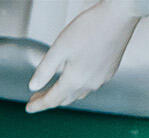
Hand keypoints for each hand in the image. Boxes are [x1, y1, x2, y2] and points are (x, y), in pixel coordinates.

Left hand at [26, 0, 148, 113]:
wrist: (119, 17)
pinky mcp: (110, 72)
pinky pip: (91, 85)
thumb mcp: (60, 48)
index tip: (28, 108)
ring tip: (54, 89)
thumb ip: (45, 69)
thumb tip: (33, 86)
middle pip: (64, 99)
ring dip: (64, 94)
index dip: (38, 105)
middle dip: (49, 99)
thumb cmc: (90, 27)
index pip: (52, 100)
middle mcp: (89, 84)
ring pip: (78, 94)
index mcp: (75, 80)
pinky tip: (76, 78)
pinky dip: (79, 86)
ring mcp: (102, 79)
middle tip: (37, 97)